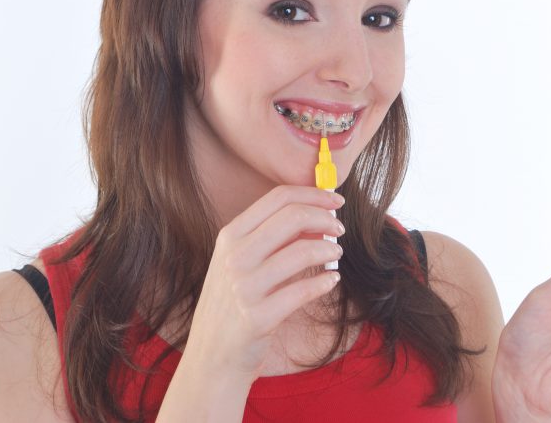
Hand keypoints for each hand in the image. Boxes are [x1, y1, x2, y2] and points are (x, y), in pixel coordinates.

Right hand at [179, 185, 345, 381]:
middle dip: (325, 218)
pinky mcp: (257, 317)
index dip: (313, 194)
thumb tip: (316, 216)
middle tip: (340, 229)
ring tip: (337, 254)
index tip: (335, 200)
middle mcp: (234, 256)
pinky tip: (332, 280)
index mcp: (230, 236)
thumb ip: (270, 237)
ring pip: (301, 251)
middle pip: (292, 217)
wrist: (210, 357)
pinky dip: (324, 281)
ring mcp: (244, 287)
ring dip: (328, 249)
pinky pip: (302, 291)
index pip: (278, 197)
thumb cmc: (232, 304)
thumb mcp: (239, 263)